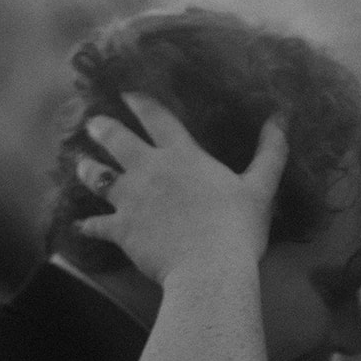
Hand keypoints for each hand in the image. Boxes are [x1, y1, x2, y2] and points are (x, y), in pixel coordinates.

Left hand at [75, 93, 287, 283]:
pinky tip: (79, 226)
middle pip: (117, 140)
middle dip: (102, 128)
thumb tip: (281, 117)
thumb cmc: (237, 227)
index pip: (157, 118)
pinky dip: (88, 225)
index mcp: (182, 155)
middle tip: (93, 122)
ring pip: (98, 177)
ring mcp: (131, 200)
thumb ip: (270, 152)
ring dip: (87, 168)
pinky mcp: (121, 230)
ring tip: (80, 163)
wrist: (208, 268)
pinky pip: (97, 225)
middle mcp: (150, 170)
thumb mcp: (261, 187)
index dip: (141, 101)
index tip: (127, 92)